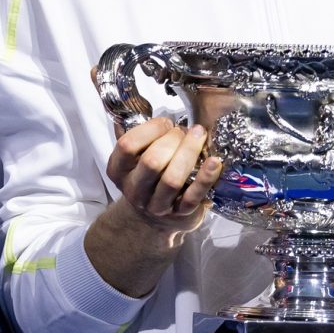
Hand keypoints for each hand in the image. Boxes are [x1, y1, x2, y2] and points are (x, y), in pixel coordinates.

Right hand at [105, 115, 221, 240]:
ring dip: (189, 153)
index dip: (149, 129)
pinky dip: (206, 177)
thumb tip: (159, 114)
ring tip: (199, 136)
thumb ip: (140, 137)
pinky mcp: (179, 213)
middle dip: (172, 140)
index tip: (166, 122)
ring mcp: (156, 204)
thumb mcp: (134, 159)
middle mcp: (134, 189)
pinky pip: (194, 196)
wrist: (153, 218)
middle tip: (185, 131)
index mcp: (118, 170)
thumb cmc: (148, 177)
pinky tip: (215, 162)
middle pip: (152, 162)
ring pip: (172, 179)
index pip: (127, 145)